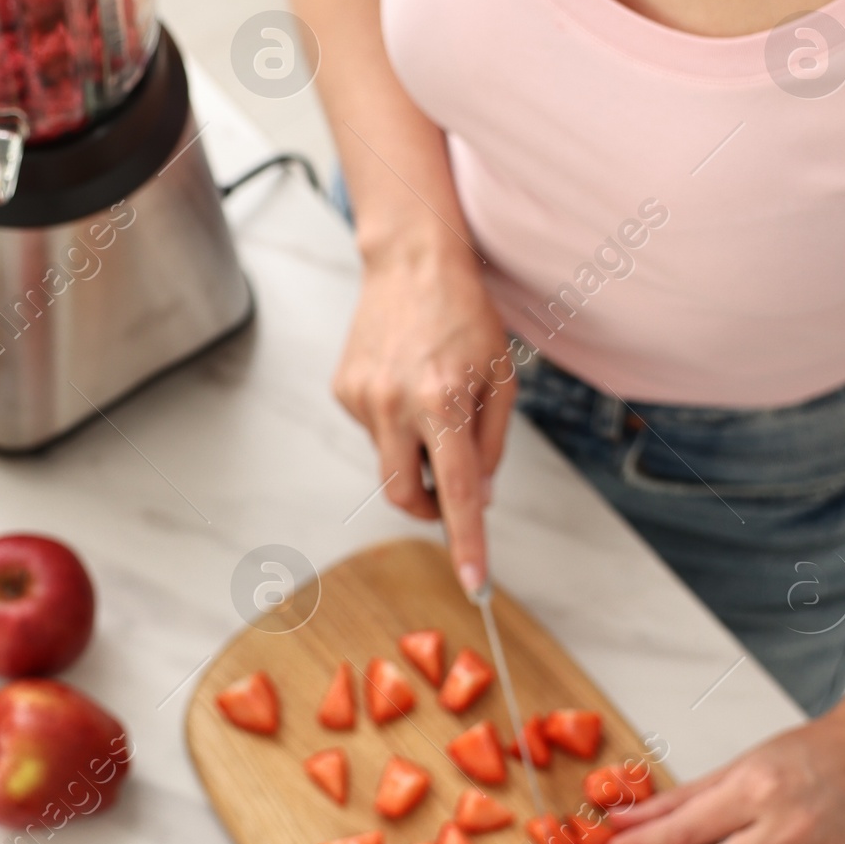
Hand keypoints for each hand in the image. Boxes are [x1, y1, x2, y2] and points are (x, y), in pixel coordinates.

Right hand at [332, 240, 516, 590]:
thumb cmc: (466, 314)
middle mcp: (393, 405)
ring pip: (390, 461)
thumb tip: (477, 498)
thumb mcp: (502, 378)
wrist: (412, 261)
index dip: (467, 542)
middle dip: (429, 505)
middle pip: (406, 494)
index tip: (474, 582)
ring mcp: (360, 399)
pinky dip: (397, 423)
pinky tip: (407, 381)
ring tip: (432, 398)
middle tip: (453, 482)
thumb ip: (491, 445)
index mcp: (440, 402)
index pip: (457, 491)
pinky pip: (376, 432)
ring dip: (416, 451)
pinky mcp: (343, 391)